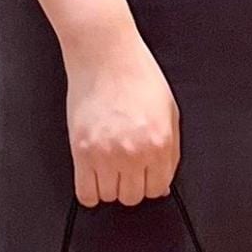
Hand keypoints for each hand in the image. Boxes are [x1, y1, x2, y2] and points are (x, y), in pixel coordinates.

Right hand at [62, 29, 180, 205]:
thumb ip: (169, 150)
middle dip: (130, 185)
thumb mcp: (169, 112)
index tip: (143, 175)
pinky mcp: (82, 151)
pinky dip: (89, 191)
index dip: (150, 183)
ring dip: (109, 186)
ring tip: (108, 166)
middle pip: (133, 197)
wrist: (105, 54)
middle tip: (125, 166)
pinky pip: (85, 194)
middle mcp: (134, 154)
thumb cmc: (136, 75)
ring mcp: (106, 155)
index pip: (158, 189)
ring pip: (109, 197)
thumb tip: (163, 180)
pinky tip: (92, 175)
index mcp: (159, 144)